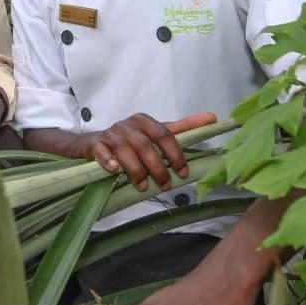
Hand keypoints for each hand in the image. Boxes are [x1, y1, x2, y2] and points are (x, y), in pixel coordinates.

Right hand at [84, 112, 216, 190]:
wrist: (94, 144)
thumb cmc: (129, 140)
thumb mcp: (155, 133)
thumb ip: (182, 128)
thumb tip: (212, 118)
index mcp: (144, 121)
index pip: (164, 134)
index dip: (175, 154)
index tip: (183, 172)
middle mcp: (128, 125)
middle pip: (145, 145)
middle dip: (157, 167)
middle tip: (165, 185)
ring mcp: (110, 134)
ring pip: (125, 149)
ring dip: (136, 170)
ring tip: (143, 186)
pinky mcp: (95, 145)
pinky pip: (101, 151)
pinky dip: (108, 160)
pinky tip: (114, 170)